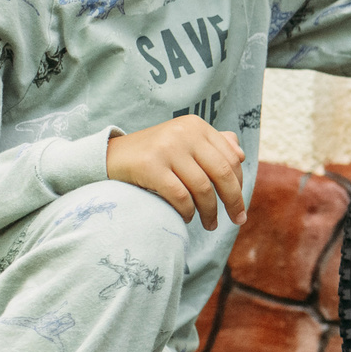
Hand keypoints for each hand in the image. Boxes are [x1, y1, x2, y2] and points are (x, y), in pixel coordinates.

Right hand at [106, 117, 249, 228]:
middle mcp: (184, 133)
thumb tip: (241, 155)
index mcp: (196, 126)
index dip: (239, 184)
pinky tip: (186, 218)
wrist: (110, 156)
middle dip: (233, 201)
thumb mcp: (183, 143)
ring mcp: (167, 148)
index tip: (239, 206)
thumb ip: (212, 145)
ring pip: (202, 188)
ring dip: (209, 212)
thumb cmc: (153, 154)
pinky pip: (180, 196)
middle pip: (221, 173)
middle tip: (237, 220)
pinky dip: (187, 212)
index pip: (230, 159)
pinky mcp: (150, 166)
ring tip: (210, 225)